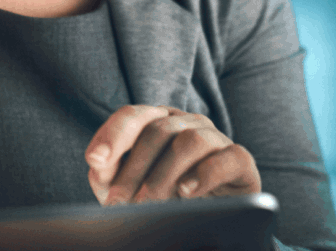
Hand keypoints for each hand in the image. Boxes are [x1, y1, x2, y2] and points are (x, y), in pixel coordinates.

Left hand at [85, 105, 261, 205]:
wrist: (205, 221)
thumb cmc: (160, 200)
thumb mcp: (126, 187)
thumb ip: (106, 171)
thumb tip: (97, 159)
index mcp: (158, 122)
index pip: (133, 115)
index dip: (113, 135)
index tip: (95, 160)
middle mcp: (188, 123)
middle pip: (158, 130)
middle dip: (134, 168)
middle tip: (119, 201)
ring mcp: (216, 139)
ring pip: (191, 140)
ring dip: (164, 174)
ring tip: (150, 203)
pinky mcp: (240, 161)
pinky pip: (228, 158)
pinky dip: (205, 174)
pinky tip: (186, 193)